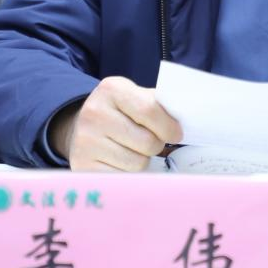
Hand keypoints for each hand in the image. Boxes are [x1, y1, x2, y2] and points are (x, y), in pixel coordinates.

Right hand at [51, 76, 182, 170]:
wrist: (80, 126)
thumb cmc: (119, 112)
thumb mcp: (135, 96)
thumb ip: (159, 104)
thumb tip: (187, 117)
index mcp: (112, 89)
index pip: (150, 111)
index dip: (169, 126)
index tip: (176, 134)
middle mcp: (94, 113)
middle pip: (147, 142)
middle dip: (157, 145)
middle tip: (151, 141)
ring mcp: (85, 141)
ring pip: (137, 163)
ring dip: (142, 160)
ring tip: (133, 150)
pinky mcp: (82, 165)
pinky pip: (122, 178)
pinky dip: (127, 173)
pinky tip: (120, 161)